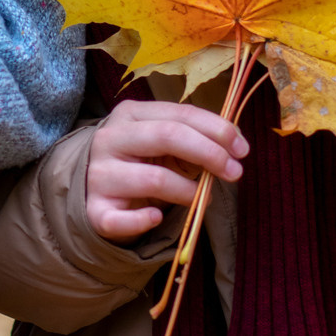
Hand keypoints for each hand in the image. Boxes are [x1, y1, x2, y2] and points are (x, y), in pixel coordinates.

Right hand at [85, 101, 248, 241]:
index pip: (180, 114)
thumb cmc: (139, 161)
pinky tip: (157, 217)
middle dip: (209, 153)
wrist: (92, 189)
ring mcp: (99, 174)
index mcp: (130, 114)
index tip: (242, 149)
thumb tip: (235, 144)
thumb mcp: (161, 142)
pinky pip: (123, 220)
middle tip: (235, 172)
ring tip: (203, 198)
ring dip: (189, 191)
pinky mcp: (95, 210)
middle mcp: (110, 138)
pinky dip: (145, 221)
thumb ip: (193, 138)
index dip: (217, 129)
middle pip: (167, 136)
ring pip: (155, 179)